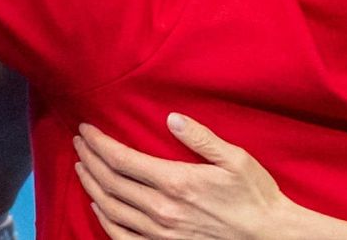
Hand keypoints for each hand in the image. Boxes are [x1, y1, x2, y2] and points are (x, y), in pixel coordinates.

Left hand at [73, 115, 296, 239]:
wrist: (267, 238)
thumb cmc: (255, 195)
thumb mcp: (235, 159)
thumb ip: (201, 138)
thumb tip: (172, 118)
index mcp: (176, 182)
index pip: (122, 160)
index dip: (99, 144)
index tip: (86, 129)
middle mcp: (162, 209)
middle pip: (110, 182)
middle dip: (89, 159)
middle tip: (79, 142)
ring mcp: (160, 234)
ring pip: (111, 208)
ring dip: (91, 185)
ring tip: (82, 167)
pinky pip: (122, 238)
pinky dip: (104, 221)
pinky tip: (98, 206)